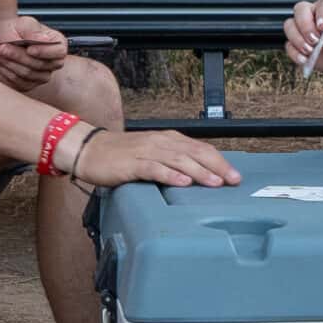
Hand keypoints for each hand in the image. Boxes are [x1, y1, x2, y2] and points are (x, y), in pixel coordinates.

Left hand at [0, 15, 66, 90]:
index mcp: (56, 44)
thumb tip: (43, 39)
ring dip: (8, 62)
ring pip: (27, 73)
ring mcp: (41, 75)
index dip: (44, 52)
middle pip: (40, 64)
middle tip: (2, 47)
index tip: (29, 49)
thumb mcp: (22, 23)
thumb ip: (32, 30)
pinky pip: (17, 80)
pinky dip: (4, 69)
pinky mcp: (27, 84)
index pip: (59, 52)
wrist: (1, 41)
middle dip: (18, 56)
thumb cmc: (15, 30)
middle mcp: (52, 62)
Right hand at [74, 127, 240, 189]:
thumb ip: (172, 162)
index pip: (200, 148)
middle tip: (232, 180)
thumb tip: (197, 176)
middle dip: (217, 166)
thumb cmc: (120, 155)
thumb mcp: (151, 154)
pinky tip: (182, 182)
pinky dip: (170, 175)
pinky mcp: (132, 163)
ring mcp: (146, 151)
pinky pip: (154, 168)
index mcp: (168, 139)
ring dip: (199, 171)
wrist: (89, 149)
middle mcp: (160, 142)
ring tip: (215, 182)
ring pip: (179, 160)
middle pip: (195, 152)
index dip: (219, 161)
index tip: (234, 175)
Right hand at [282, 0, 322, 75]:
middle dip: (305, 26)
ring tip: (310, 50)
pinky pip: (289, 46)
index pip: (321, 5)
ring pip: (289, 27)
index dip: (320, 14)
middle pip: (299, 11)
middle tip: (315, 40)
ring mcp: (305, 30)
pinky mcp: (300, 45)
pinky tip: (305, 59)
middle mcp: (314, 15)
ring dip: (297, 39)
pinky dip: (294, 53)